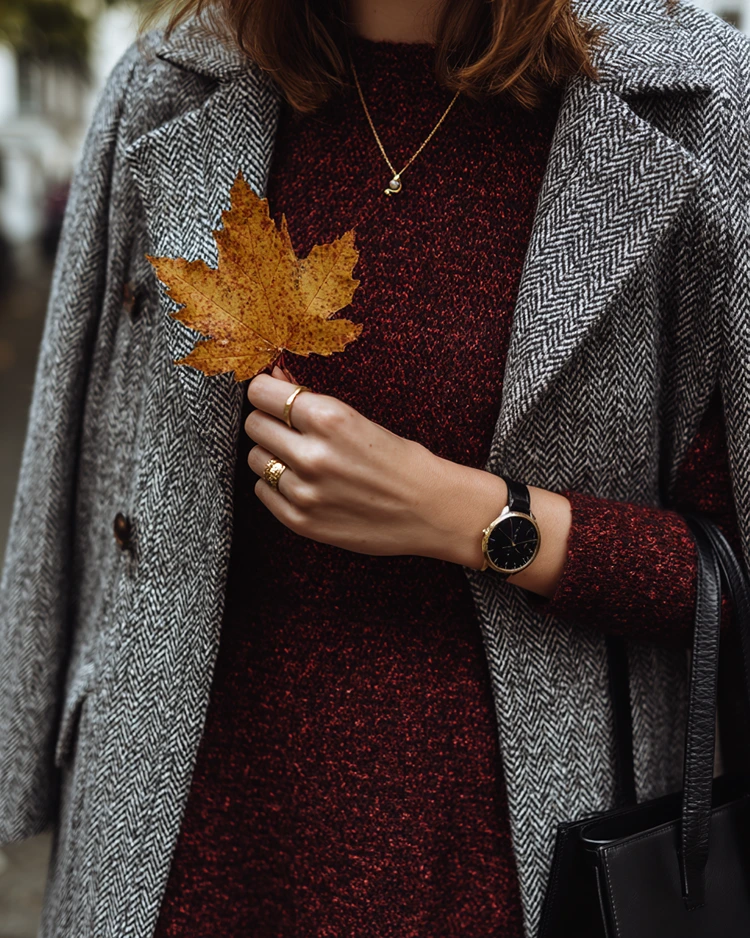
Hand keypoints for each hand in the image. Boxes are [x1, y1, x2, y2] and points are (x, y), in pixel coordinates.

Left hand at [244, 366, 509, 566]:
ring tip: (299, 458)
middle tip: (287, 428)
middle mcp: (312, 455)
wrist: (431, 511)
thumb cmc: (401, 460)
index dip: (265, 392)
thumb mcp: (360, 419)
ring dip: (271, 454)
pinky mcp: (302, 521)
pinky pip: (263, 492)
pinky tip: (302, 482)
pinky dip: (276, 484)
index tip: (271, 396)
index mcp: (329, 418)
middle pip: (254, 425)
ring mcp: (304, 491)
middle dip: (267, 421)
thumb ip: (311, 400)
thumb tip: (272, 377)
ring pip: (255, 459)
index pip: (262, 393)